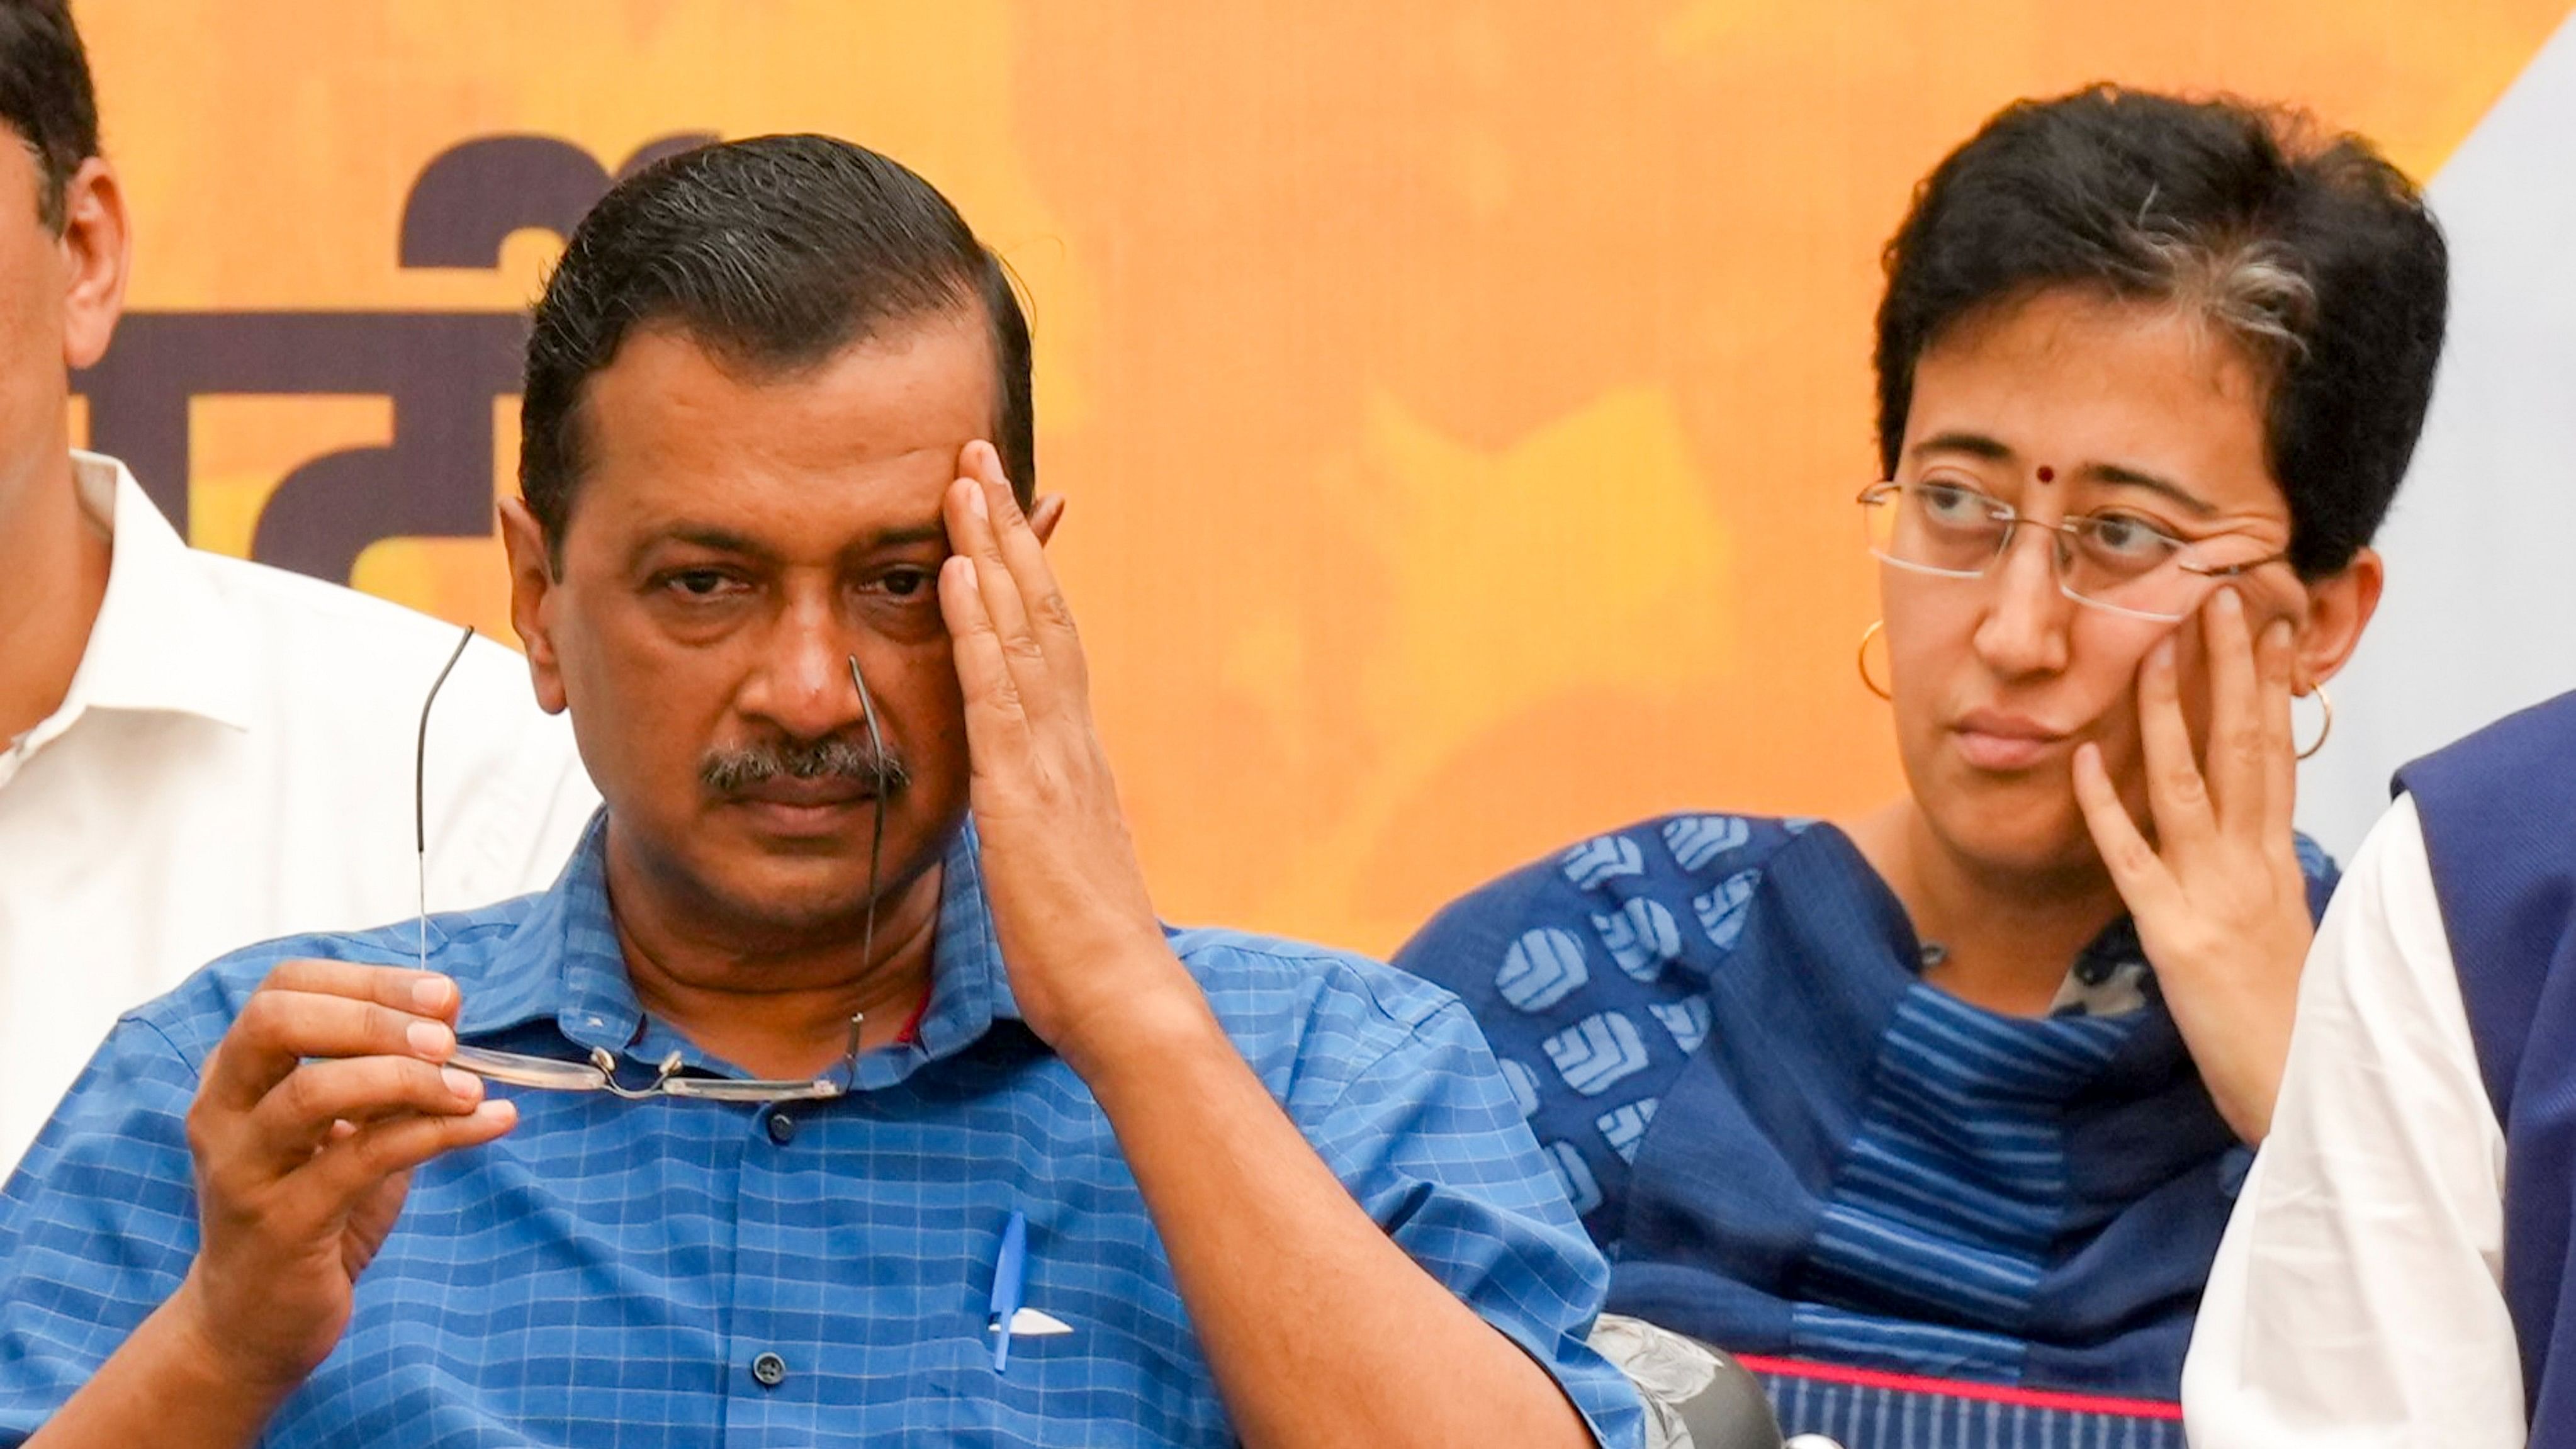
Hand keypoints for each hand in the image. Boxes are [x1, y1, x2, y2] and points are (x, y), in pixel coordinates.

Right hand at [171, 960, 514, 1397]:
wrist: (254, 1322)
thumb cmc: (308, 1209)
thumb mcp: (345, 1129)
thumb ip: (383, 1073)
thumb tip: (448, 1015)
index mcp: (234, 1074)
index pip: (285, 987)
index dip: (368, 978)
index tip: (442, 995)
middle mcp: (223, 1112)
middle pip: (279, 1023)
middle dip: (374, 1016)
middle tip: (447, 1035)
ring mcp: (244, 1169)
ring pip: (314, 1093)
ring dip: (408, 1078)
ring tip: (473, 1088)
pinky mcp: (280, 1224)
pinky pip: (361, 1160)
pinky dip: (437, 1133)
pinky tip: (492, 1123)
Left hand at [937, 442, 1206, 1071]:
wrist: (1126, 997)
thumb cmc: (1088, 954)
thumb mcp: (1057, 869)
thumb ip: (1039, 823)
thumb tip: (1018, 809)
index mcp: (1075, 759)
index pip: (1051, 642)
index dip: (1029, 573)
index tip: (1003, 515)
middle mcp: (1070, 741)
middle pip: (1042, 611)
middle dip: (1009, 530)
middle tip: (979, 455)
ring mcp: (1051, 759)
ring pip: (1024, 629)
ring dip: (991, 549)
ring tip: (963, 479)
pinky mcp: (1023, 791)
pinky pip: (997, 691)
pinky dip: (978, 625)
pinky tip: (958, 573)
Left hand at [2073, 587, 2309, 1142]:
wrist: (2299, 1088)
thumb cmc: (2290, 1018)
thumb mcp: (2284, 930)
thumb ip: (2261, 874)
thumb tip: (2249, 831)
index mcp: (2278, 861)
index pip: (2277, 755)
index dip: (2272, 690)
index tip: (2267, 629)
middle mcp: (2252, 864)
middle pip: (2244, 750)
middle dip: (2233, 672)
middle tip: (2219, 601)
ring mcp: (2211, 893)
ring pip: (2188, 785)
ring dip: (2171, 715)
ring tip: (2156, 650)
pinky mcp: (2171, 933)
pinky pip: (2131, 858)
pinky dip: (2106, 807)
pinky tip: (2083, 759)